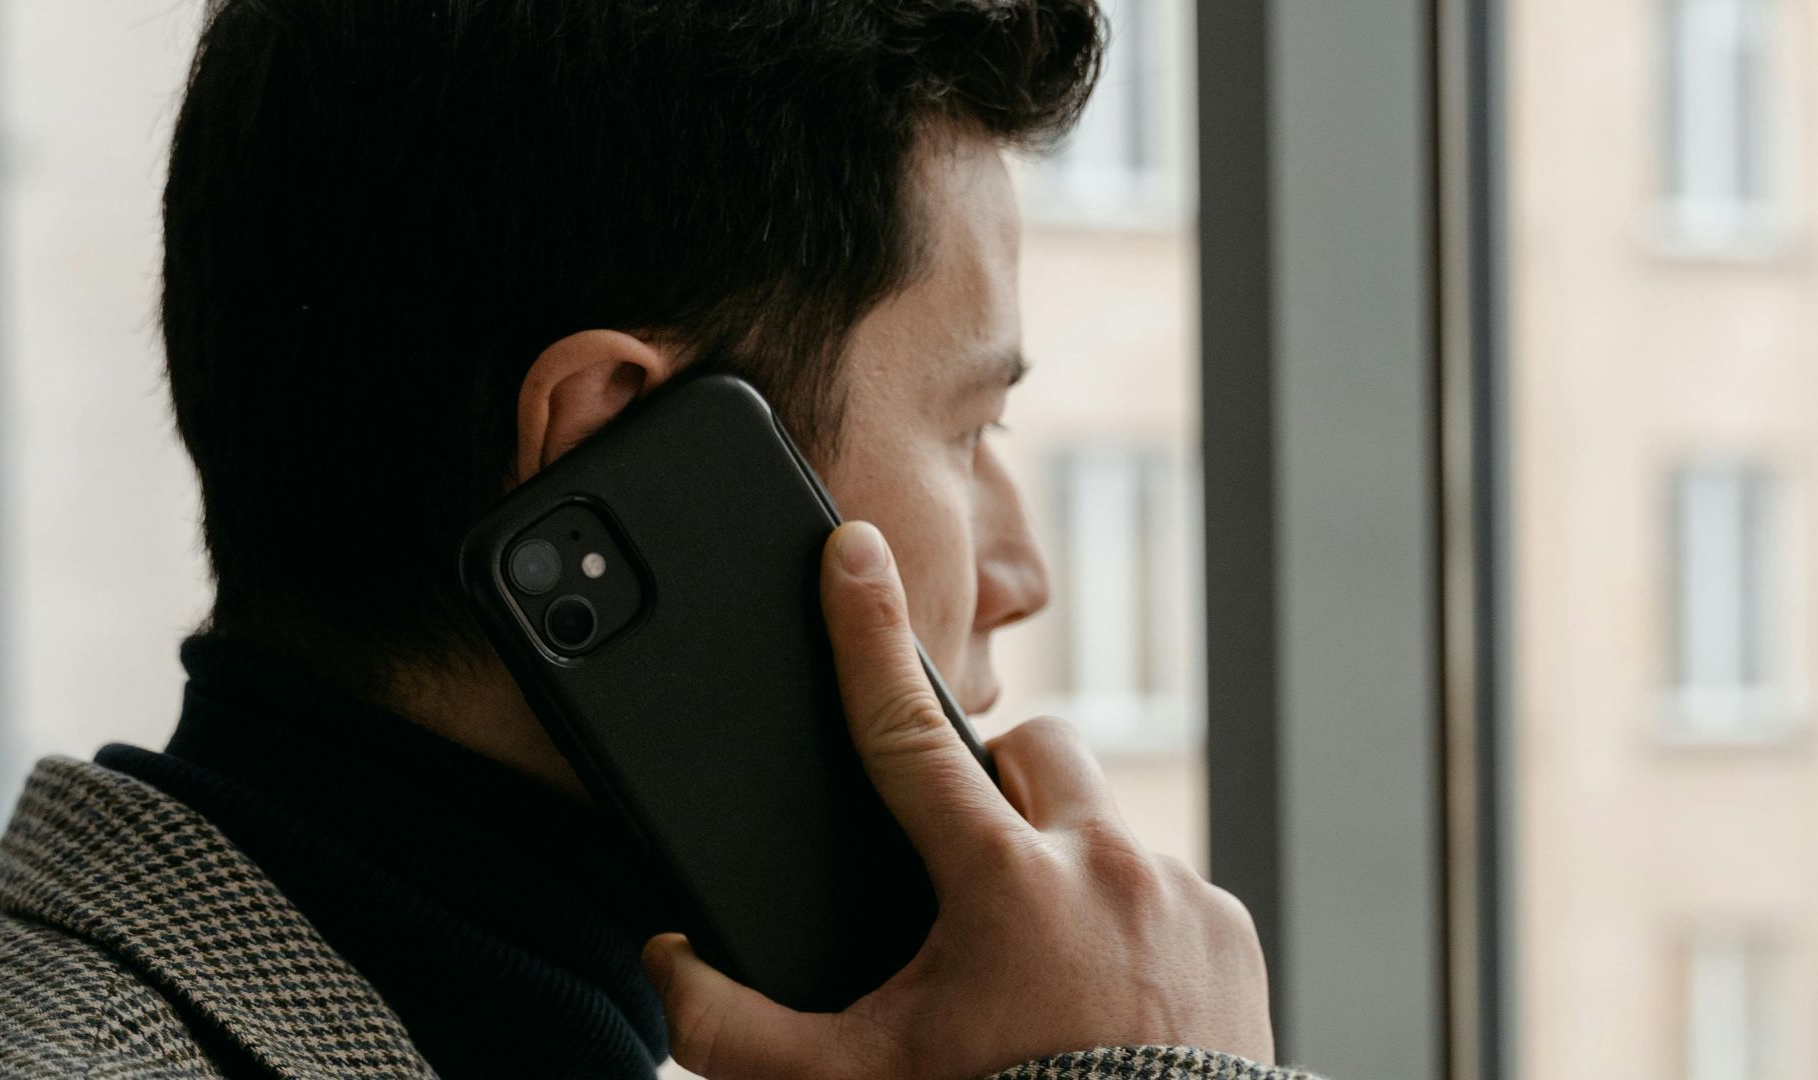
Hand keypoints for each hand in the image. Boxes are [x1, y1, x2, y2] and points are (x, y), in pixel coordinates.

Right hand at [641, 521, 1275, 1079]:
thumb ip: (737, 1027)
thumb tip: (668, 962)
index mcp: (1002, 885)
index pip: (910, 728)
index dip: (867, 632)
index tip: (853, 550)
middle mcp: (1102, 870)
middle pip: (1034, 751)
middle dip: (994, 787)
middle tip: (969, 870)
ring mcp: (1179, 899)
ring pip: (1101, 826)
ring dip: (1062, 865)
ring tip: (1041, 958)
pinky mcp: (1232, 937)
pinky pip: (1170, 891)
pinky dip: (1130, 922)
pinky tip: (1106, 992)